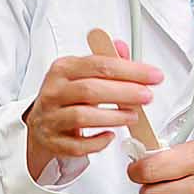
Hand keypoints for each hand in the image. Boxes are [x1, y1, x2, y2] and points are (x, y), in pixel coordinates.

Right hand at [23, 48, 162, 179]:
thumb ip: (105, 61)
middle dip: (124, 92)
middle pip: (90, 90)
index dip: (130, 70)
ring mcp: (51, 118)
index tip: (152, 76)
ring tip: (133, 116)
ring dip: (113, 117)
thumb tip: (123, 48)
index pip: (98, 65)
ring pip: (82, 117)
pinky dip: (97, 142)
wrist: (41, 123)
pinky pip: (77, 145)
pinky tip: (110, 135)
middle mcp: (54, 92)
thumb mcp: (81, 73)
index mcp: (63, 69)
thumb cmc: (65, 96)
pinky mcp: (53, 141)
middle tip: (146, 96)